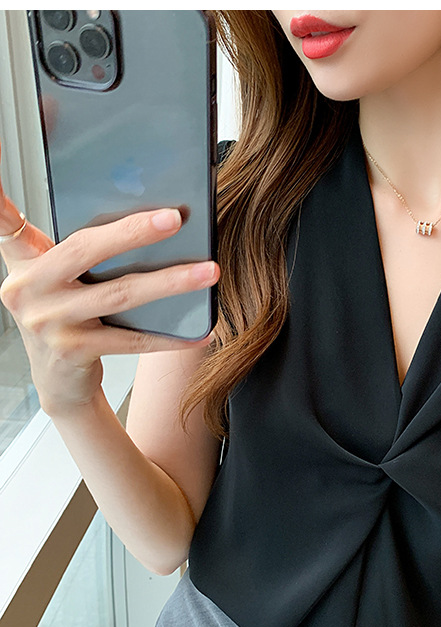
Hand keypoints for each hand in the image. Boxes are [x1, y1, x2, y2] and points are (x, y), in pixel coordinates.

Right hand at [0, 142, 219, 417]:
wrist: (61, 381)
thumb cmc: (67, 319)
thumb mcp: (61, 281)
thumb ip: (82, 252)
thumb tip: (148, 219)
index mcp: (25, 261)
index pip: (5, 220)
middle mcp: (28, 288)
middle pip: (86, 249)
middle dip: (135, 232)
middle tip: (175, 218)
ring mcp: (48, 321)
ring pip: (120, 294)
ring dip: (170, 282)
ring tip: (208, 272)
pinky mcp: (73, 351)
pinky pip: (131, 339)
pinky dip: (170, 336)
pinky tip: (199, 331)